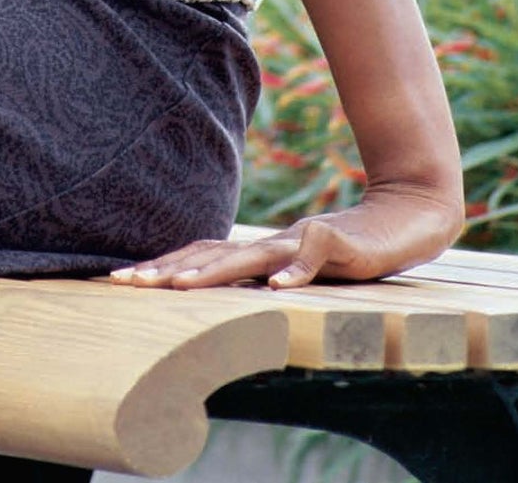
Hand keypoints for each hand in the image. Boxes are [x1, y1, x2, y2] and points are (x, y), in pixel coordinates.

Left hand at [106, 182, 465, 290]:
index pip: (197, 256)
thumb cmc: (338, 252)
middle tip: (128, 284)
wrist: (398, 220)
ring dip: (215, 272)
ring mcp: (300, 241)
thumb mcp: (289, 271)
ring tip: (181, 287)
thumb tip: (208, 296)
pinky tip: (278, 290)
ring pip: (251, 255)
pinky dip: (295, 272)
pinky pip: (314, 256)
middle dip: (168, 270)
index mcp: (255, 250)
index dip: (160, 267)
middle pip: (211, 254)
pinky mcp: (336, 244)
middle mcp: (269, 243)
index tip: (119, 280)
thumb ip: (254, 278)